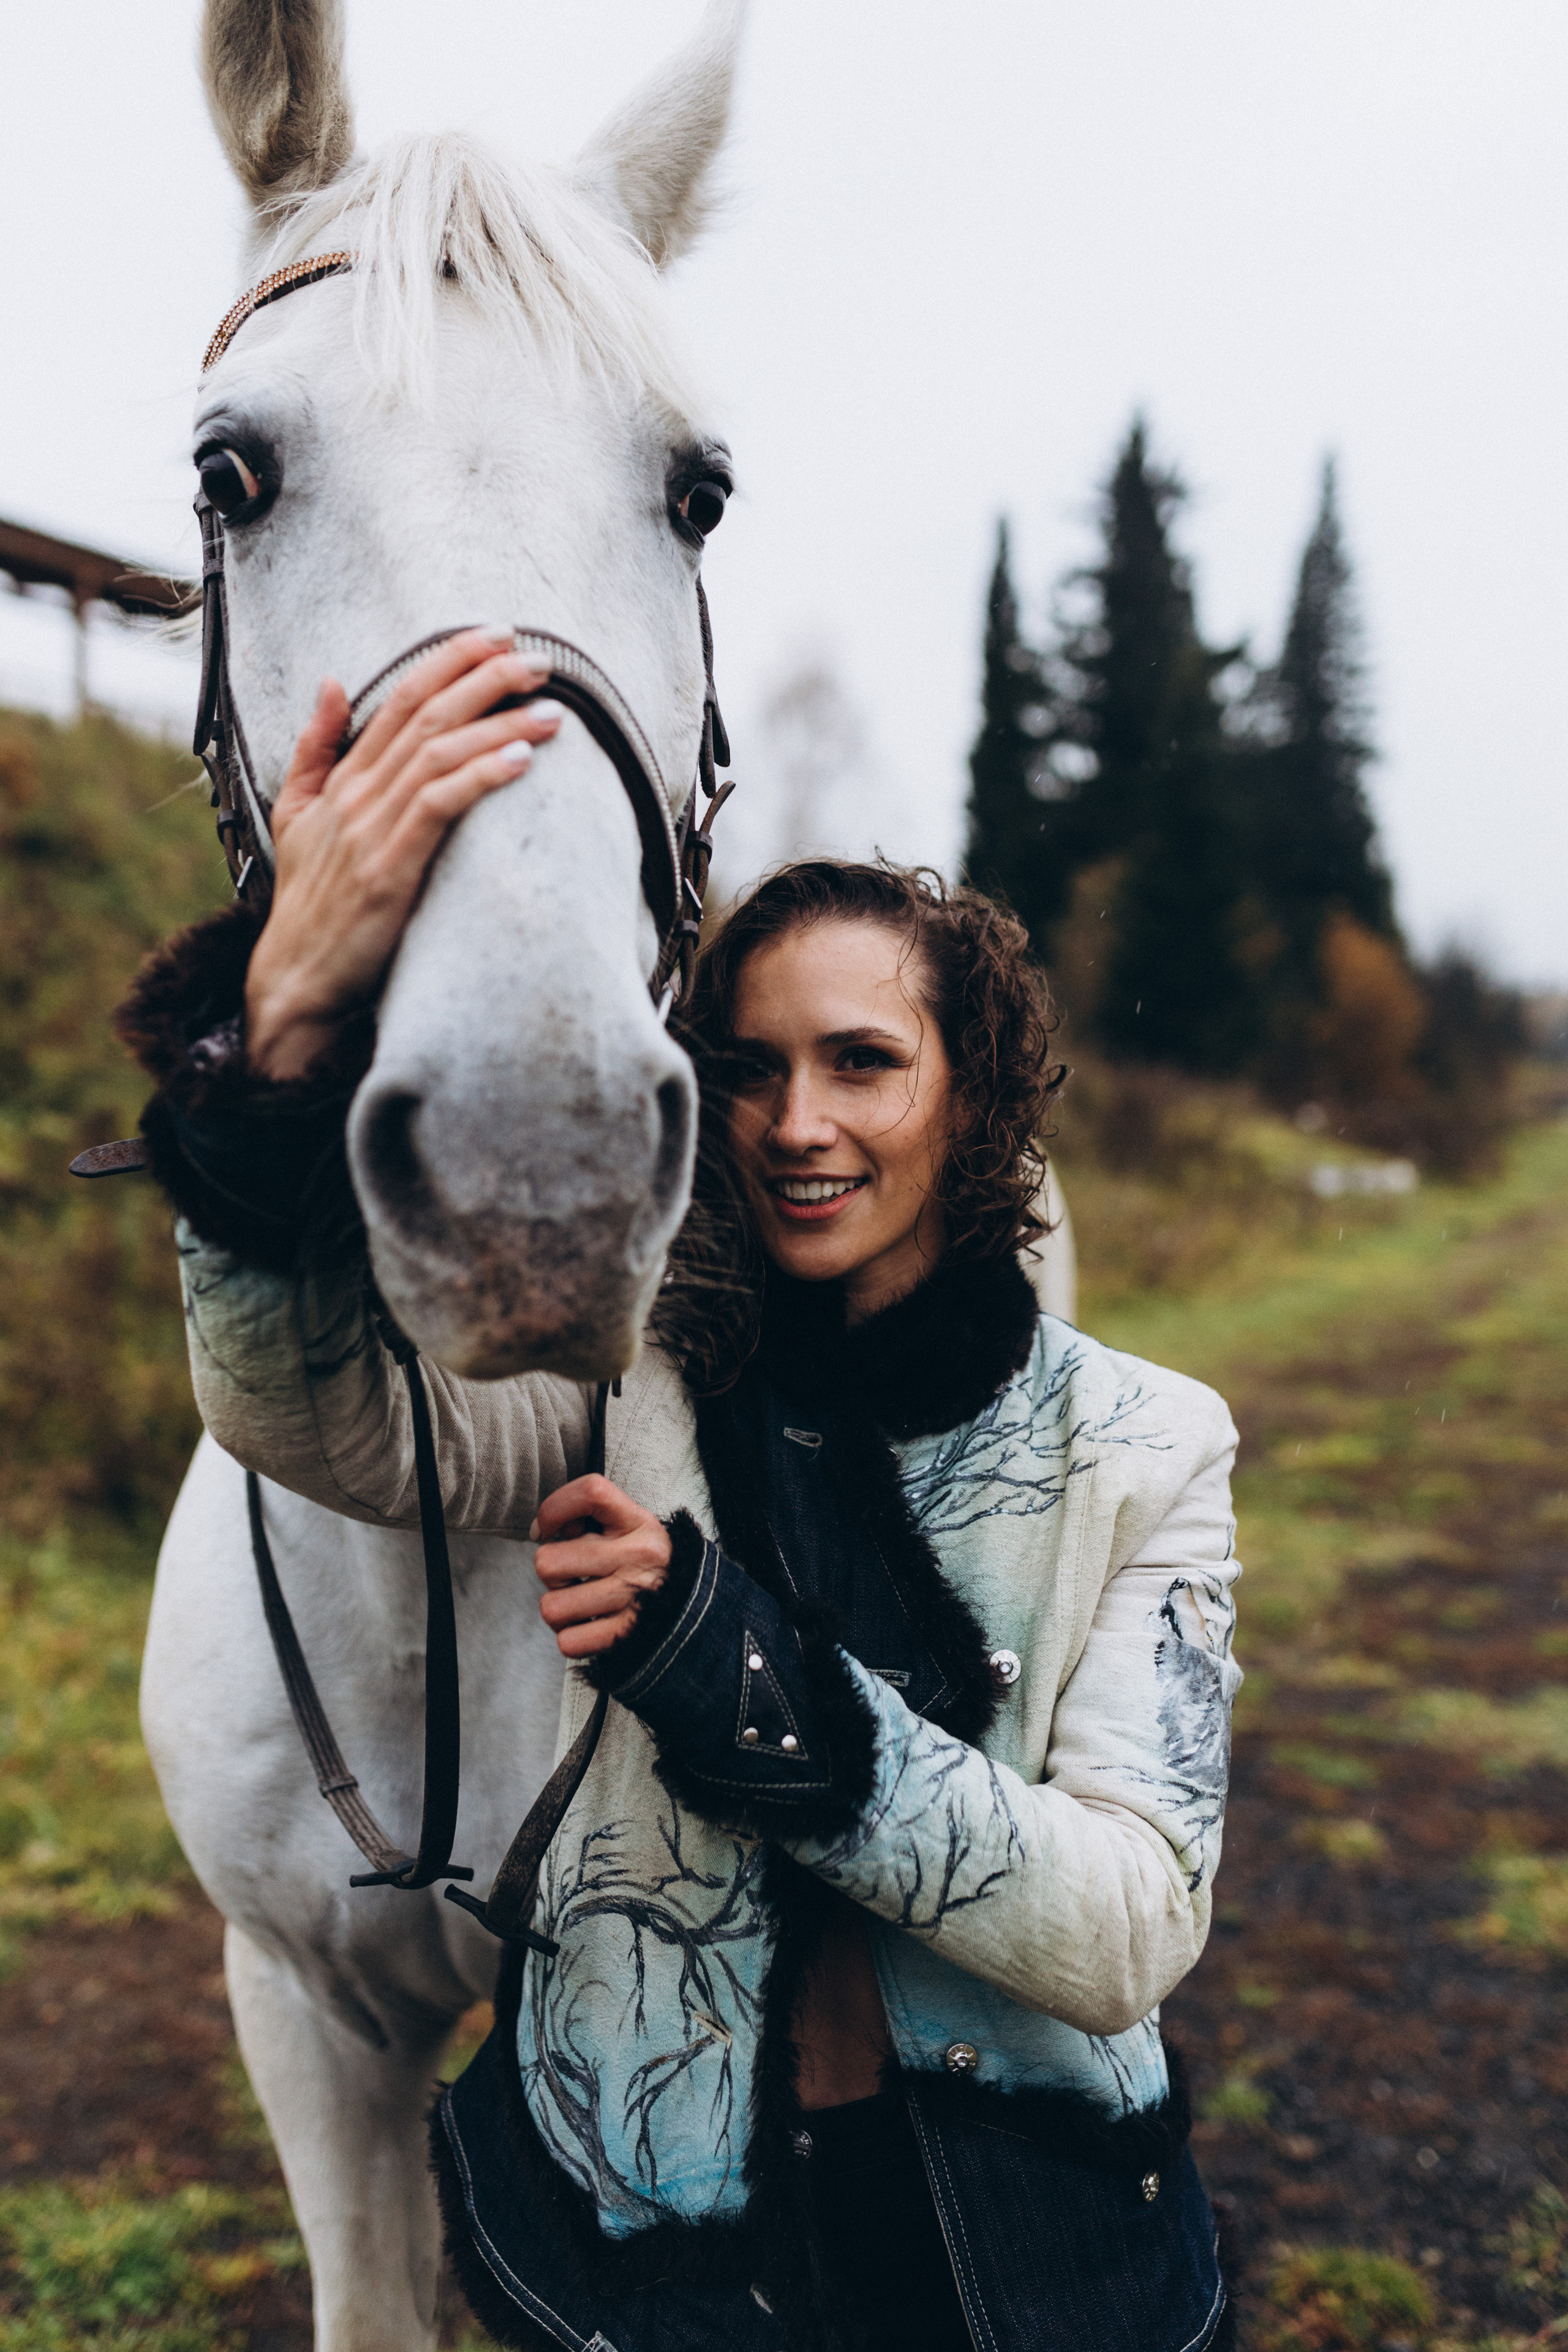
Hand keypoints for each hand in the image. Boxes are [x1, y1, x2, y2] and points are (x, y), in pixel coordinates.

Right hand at [244, 630, 564, 1078]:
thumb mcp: (296, 816)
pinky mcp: (389, 869)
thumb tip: (333, 682)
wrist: (296, 977)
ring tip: (550, 708)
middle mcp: (357, 794)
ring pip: (439, 754)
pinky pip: (439, 806)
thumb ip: (316, 749)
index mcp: (344, 779)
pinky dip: (480, 776)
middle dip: (485, 678)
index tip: (498, 637)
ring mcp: (371, 830)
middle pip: (427, 714)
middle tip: (538, 659)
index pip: (402, 698)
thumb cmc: (309, 902)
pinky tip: (521, 761)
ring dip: (499, 725)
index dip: (451, 660)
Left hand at [531, 1475, 671, 1659]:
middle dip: (552, 1573)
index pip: (590, 1492)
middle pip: (548, 1562)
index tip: (546, 1529)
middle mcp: (637, 1556)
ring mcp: (633, 1598)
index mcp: (637, 1522)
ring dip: (559, 1609)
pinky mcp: (628, 1635)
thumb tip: (541, 1532)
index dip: (554, 1508)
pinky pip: (569, 1642)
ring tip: (581, 1603)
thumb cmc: (647, 1564)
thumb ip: (591, 1518)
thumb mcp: (632, 1526)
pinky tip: (590, 1626)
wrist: (696, 1607)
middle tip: (573, 1576)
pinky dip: (573, 1637)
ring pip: (552, 1607)